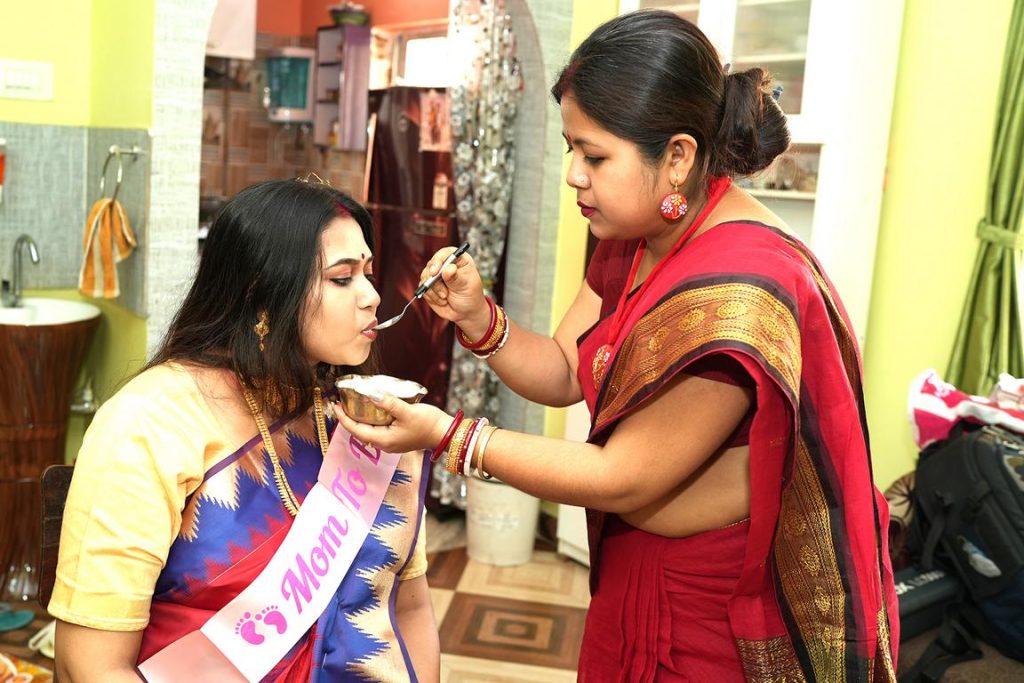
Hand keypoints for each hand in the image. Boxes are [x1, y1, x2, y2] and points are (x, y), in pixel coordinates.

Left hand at [336, 395, 452, 454]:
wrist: (445, 433)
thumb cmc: (428, 424)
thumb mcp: (407, 411)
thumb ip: (388, 403)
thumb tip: (370, 395)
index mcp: (383, 440)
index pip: (356, 430)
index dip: (344, 418)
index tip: (335, 405)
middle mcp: (384, 444)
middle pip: (359, 431)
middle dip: (349, 418)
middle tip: (341, 402)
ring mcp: (390, 442)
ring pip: (368, 430)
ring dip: (359, 418)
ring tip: (353, 404)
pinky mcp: (396, 438)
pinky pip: (377, 429)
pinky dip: (370, 419)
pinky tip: (371, 409)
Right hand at [420, 247, 489, 333]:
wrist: (466, 311)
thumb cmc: (470, 295)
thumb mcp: (467, 286)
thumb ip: (456, 277)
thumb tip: (448, 269)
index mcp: (457, 259)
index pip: (444, 254)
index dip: (437, 261)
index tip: (435, 272)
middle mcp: (445, 264)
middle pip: (431, 266)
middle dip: (434, 281)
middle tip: (444, 294)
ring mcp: (435, 275)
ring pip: (425, 278)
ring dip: (434, 291)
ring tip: (446, 297)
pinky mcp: (428, 286)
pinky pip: (424, 290)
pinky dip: (432, 297)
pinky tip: (442, 301)